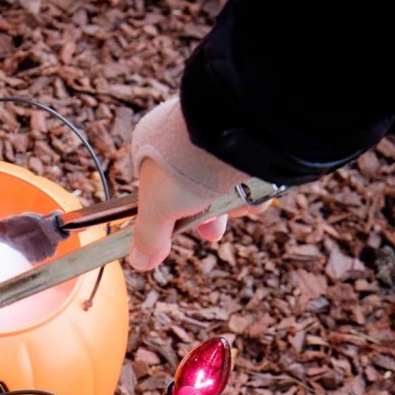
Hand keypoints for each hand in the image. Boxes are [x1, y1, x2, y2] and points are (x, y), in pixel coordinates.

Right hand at [128, 96, 266, 270]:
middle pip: (193, 189)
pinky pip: (248, 169)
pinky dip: (253, 188)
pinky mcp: (245, 140)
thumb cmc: (184, 164)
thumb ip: (149, 236)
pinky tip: (254, 194)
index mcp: (152, 149)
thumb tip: (139, 261)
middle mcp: (182, 139)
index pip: (155, 190)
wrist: (233, 133)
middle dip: (206, 217)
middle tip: (212, 233)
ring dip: (231, 205)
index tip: (175, 235)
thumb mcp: (157, 208)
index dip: (167, 218)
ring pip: (222, 181)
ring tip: (238, 208)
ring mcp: (215, 137)